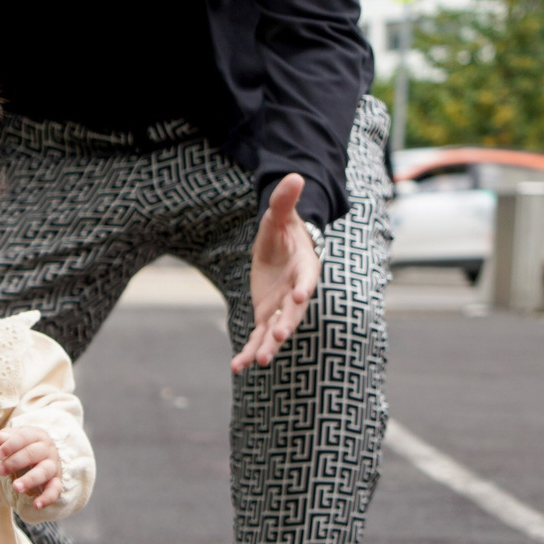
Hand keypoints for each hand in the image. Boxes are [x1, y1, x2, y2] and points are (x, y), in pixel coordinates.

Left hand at [0, 424, 61, 508]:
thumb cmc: (25, 446)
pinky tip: (36, 505)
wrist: (46, 455)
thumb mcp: (16, 439)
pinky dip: (47, 498)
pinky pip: (55, 490)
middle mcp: (47, 450)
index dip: (11, 445)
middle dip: (15, 462)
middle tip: (0, 470)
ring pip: (44, 471)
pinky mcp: (56, 481)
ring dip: (30, 480)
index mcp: (37, 436)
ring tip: (16, 487)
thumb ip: (6, 438)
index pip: (24, 437)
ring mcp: (53, 466)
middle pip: (33, 453)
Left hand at [236, 173, 321, 373]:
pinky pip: (257, 338)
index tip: (298, 298)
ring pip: (276, 331)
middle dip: (287, 325)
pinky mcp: (267, 318)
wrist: (281, 249)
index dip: (303, 288)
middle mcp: (296, 292)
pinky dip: (247, 352)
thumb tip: (293, 176)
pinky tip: (236, 368)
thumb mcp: (278, 216)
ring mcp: (281, 309)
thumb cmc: (283, 231)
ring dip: (267, 346)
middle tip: (279, 338)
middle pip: (293, 312)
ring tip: (258, 361)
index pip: (306, 279)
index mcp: (304, 267)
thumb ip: (284, 201)